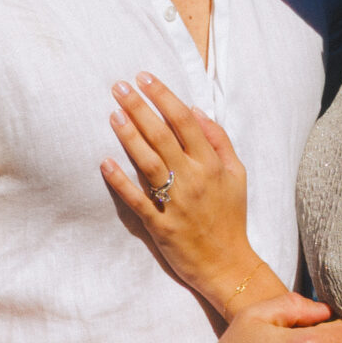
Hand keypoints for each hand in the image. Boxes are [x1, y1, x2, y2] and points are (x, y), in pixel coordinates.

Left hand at [101, 73, 263, 309]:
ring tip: (113, 114)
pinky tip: (105, 163)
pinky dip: (121, 182)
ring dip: (129, 136)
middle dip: (139, 107)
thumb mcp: (237, 174)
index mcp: (211, 164)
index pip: (184, 120)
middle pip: (162, 135)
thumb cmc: (232, 216)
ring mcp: (175, 203)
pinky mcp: (160, 226)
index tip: (144, 77)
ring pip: (148, 162)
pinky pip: (137, 200)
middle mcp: (193, 179)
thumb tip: (196, 110)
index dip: (163, 96)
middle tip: (119, 86)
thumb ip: (219, 140)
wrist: (228, 265)